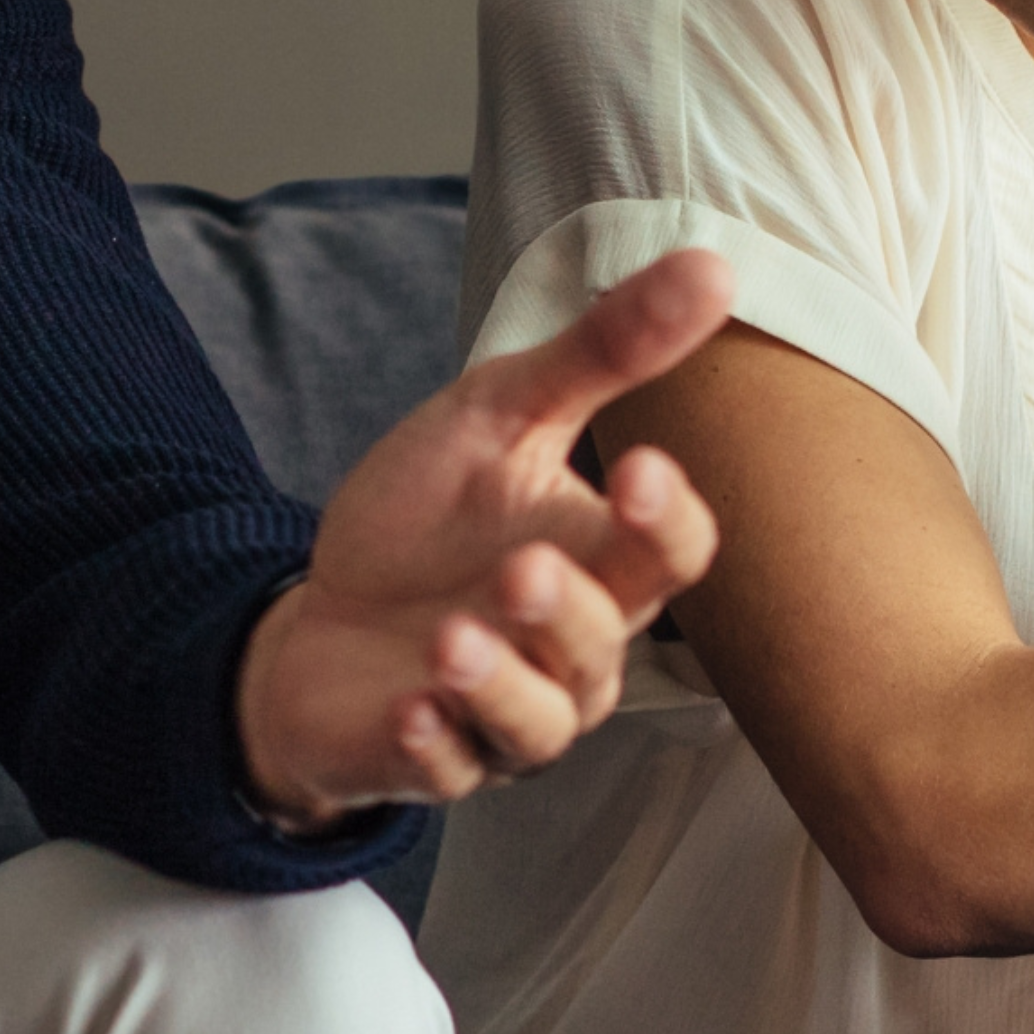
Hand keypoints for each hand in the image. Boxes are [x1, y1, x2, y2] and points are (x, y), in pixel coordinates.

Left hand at [235, 250, 739, 823]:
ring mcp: (504, 713)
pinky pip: (451, 770)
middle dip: (567, 613)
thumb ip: (604, 351)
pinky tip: (407, 704)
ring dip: (502, 684)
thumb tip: (713, 263)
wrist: (321, 615)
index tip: (642, 467)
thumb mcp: (502, 414)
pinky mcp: (434, 758)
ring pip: (542, 724)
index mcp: (602, 561)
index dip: (670, 523)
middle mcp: (571, 649)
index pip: (675, 557)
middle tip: (520, 571)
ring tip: (452, 639)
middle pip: (607, 648)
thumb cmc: (427, 519)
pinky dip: (434, 743)